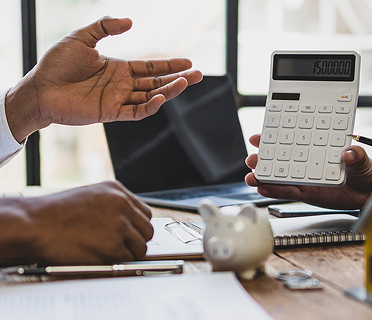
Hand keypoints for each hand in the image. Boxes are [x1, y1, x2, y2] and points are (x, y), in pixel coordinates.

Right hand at [0, 181, 153, 264]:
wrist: (34, 223)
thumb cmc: (54, 213)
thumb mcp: (90, 197)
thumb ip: (112, 207)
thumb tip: (129, 223)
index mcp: (117, 191)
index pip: (145, 213)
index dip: (138, 227)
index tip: (132, 235)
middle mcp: (122, 205)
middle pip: (147, 231)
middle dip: (137, 241)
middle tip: (123, 248)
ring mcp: (120, 226)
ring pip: (141, 247)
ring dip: (128, 254)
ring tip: (109, 254)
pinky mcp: (114, 246)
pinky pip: (127, 260)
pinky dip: (117, 263)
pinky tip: (101, 258)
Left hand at [6, 16, 202, 141]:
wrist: (40, 88)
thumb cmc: (57, 63)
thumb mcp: (81, 37)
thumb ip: (104, 27)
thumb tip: (131, 21)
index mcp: (118, 68)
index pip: (150, 67)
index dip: (169, 65)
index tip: (188, 63)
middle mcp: (122, 85)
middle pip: (157, 82)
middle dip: (178, 79)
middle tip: (198, 75)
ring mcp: (118, 100)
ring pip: (151, 96)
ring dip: (168, 91)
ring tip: (185, 83)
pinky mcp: (111, 113)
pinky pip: (136, 111)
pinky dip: (149, 106)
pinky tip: (159, 97)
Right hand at [244, 134, 371, 208]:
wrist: (367, 192)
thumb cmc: (363, 171)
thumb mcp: (362, 159)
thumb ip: (356, 155)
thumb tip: (348, 153)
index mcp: (315, 148)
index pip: (291, 140)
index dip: (273, 138)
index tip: (258, 137)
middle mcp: (306, 162)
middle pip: (279, 158)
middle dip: (262, 158)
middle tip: (252, 158)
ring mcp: (304, 178)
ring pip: (279, 177)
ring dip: (263, 176)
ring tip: (252, 177)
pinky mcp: (306, 193)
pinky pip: (288, 192)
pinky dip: (274, 191)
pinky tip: (263, 189)